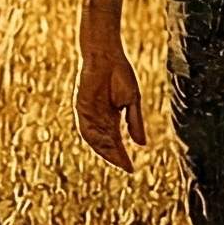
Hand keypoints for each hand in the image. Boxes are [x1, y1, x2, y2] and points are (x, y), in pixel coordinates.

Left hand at [75, 46, 145, 172]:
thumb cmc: (120, 74)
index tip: (131, 168)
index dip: (122, 155)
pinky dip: (96, 138)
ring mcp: (89, 115)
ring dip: (106, 150)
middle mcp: (98, 119)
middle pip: (105, 144)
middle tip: (126, 167)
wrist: (106, 56)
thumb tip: (141, 144)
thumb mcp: (132, 100)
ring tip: (118, 159)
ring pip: (96, 139)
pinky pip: (87, 128)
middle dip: (115, 156)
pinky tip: (106, 144)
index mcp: (111, 117)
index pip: (115, 141)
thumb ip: (134, 122)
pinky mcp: (81, 108)